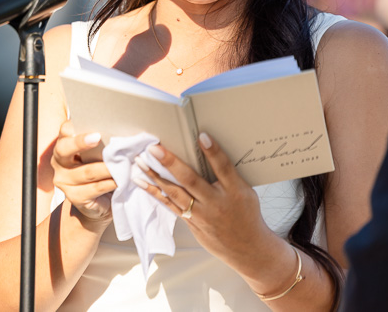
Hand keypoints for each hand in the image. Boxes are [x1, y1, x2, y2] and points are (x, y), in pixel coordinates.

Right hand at [51, 121, 116, 227]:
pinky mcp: (74, 197)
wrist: (99, 205)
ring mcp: (64, 182)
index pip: (63, 133)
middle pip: (64, 149)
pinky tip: (120, 180)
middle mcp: (58, 163)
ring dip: (107, 168)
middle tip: (97, 137)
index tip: (86, 126)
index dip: (71, 128)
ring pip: (87, 171)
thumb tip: (119, 131)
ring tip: (123, 164)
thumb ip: (100, 145)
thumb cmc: (100, 173)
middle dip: (80, 142)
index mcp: (63, 147)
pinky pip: (95, 188)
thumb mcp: (97, 156)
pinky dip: (110, 183)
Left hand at [134, 133, 273, 270]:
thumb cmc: (246, 215)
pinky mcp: (191, 222)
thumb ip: (228, 175)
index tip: (201, 136)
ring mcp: (202, 215)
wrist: (248, 250)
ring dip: (155, 176)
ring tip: (140, 162)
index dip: (213, 152)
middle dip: (171, 163)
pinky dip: (155, 193)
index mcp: (235, 192)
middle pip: (191, 180)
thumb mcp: (246, 192)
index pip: (224, 168)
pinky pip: (170, 205)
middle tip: (154, 149)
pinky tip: (141, 182)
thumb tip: (207, 151)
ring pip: (175, 193)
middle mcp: (216, 203)